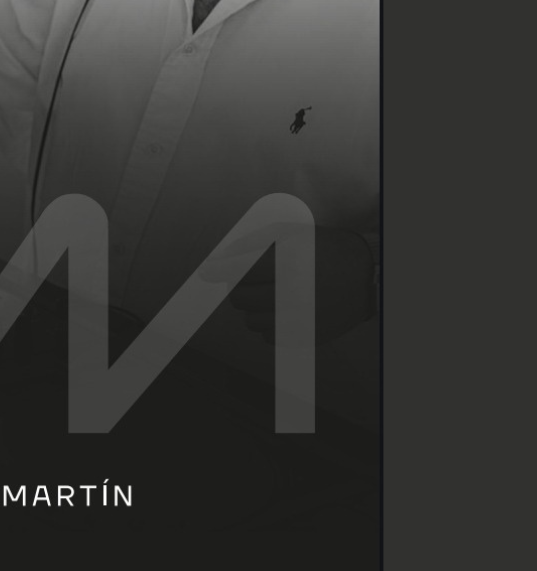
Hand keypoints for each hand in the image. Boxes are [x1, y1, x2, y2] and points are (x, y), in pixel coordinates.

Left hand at [200, 224, 374, 344]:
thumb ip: (255, 241)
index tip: (206, 270)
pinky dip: (266, 324)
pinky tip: (276, 310)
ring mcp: (299, 318)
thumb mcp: (292, 233)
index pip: (238, 271)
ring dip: (250, 308)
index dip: (217, 270)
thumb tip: (226, 253)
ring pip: (251, 321)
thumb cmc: (325, 249)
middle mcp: (291, 294)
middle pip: (240, 299)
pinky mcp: (306, 335)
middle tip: (242, 280)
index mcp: (286, 265)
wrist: (365, 275)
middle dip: (235, 288)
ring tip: (262, 294)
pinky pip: (269, 337)